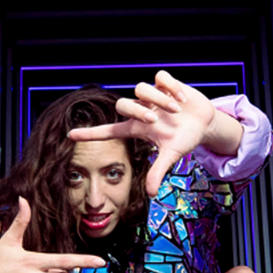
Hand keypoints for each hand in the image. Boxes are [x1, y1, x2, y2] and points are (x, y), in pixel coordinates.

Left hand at [67, 70, 234, 196]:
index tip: (70, 135)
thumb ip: (158, 172)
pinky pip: (160, 78)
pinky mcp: (166, 83)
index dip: (90, 134)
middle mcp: (141, 110)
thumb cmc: (183, 139)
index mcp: (137, 128)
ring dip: (159, 99)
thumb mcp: (171, 155)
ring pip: (142, 88)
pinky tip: (181, 98)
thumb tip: (150, 194)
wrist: (203, 123)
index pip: (108, 131)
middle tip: (155, 119)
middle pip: (122, 104)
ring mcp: (152, 96)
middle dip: (138, 110)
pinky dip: (171, 87)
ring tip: (176, 109)